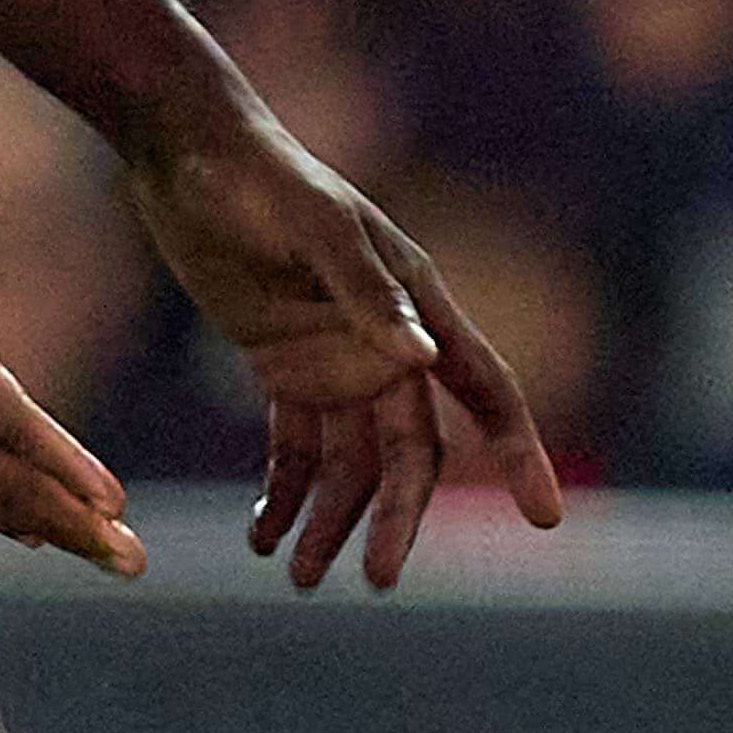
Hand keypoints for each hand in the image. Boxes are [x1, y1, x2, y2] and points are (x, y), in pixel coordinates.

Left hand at [126, 115, 566, 586]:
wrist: (187, 152)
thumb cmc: (259, 178)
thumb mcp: (312, 226)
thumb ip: (366, 291)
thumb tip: (422, 358)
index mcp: (417, 302)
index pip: (486, 389)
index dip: (520, 452)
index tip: (546, 518)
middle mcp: (388, 339)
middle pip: (412, 449)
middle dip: (399, 517)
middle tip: (378, 580)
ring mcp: (337, 356)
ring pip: (352, 462)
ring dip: (332, 520)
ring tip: (296, 574)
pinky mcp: (283, 365)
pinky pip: (297, 448)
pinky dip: (285, 494)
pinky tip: (261, 537)